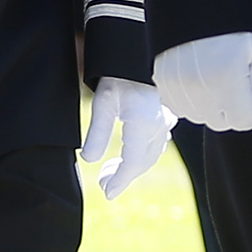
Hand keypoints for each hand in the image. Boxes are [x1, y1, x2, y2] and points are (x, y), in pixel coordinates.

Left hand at [81, 78, 170, 201]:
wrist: (135, 58)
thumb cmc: (117, 78)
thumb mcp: (102, 103)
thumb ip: (96, 133)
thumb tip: (88, 160)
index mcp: (144, 124)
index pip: (133, 162)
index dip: (120, 180)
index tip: (107, 193)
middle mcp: (158, 126)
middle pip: (141, 163)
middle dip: (121, 177)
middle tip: (101, 183)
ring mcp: (163, 124)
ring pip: (149, 156)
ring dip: (130, 168)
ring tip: (108, 172)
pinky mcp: (163, 121)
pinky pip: (155, 147)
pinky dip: (140, 157)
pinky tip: (126, 159)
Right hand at [154, 32, 251, 133]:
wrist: (190, 1)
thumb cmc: (230, 25)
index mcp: (228, 80)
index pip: (245, 122)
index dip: (251, 109)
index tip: (247, 88)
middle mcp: (200, 89)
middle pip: (221, 124)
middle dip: (230, 109)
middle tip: (230, 80)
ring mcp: (177, 88)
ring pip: (199, 118)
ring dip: (209, 106)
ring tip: (211, 76)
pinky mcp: (162, 84)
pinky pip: (179, 109)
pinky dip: (189, 100)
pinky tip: (195, 77)